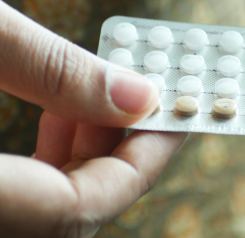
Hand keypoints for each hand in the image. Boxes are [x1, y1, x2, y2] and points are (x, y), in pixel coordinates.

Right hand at [0, 0, 186, 236]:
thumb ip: (53, 70)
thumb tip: (139, 93)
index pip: (81, 207)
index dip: (143, 162)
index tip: (178, 116)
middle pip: (73, 210)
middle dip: (119, 152)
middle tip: (144, 102)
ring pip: (53, 204)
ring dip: (87, 152)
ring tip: (99, 101)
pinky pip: (29, 192)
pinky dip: (53, 158)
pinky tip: (58, 115)